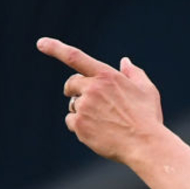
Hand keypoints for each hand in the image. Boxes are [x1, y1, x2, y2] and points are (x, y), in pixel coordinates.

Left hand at [36, 37, 165, 163]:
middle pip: (71, 84)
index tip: (40, 43)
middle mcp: (92, 88)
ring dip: (82, 110)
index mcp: (107, 76)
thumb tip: (124, 61)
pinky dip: (79, 126)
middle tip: (89, 102)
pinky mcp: (79, 125)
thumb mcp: (147, 90)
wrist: (145, 144)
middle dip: (75, 90)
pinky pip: (70, 122)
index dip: (55, 48)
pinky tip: (98, 132)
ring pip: (73, 105)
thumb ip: (133, 73)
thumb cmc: (148, 117)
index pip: (75, 57)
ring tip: (103, 122)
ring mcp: (84, 107)